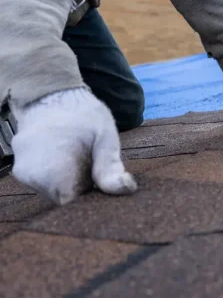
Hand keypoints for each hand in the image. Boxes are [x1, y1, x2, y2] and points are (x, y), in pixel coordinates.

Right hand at [10, 88, 136, 204]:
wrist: (52, 93)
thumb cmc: (82, 113)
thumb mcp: (104, 136)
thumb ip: (110, 166)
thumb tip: (125, 189)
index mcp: (53, 171)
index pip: (73, 205)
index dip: (92, 197)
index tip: (102, 182)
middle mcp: (32, 176)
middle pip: (64, 200)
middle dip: (82, 189)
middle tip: (94, 165)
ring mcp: (23, 172)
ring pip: (54, 192)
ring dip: (70, 182)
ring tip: (79, 157)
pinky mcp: (21, 169)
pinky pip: (45, 182)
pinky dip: (59, 175)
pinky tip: (68, 156)